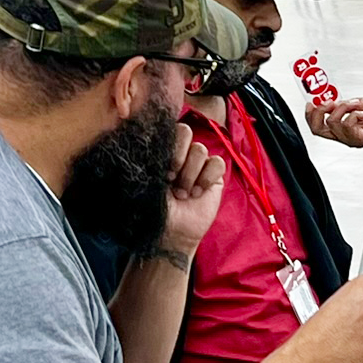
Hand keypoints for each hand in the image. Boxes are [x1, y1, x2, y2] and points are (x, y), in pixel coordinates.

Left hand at [157, 122, 226, 259]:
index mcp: (162, 152)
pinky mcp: (214, 176)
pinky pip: (217, 163)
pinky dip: (207, 177)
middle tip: (171, 178)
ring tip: (183, 193)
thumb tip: (145, 139)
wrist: (171, 233)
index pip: (167, 129)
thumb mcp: (147, 182)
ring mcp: (198, 164)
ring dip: (190, 173)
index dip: (167, 145)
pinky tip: (197, 193)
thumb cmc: (155, 210)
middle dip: (178, 155)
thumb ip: (148, 160)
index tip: (161, 169)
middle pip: (185, 131)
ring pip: (200, 149)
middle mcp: (181, 154)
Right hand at [309, 95, 362, 153]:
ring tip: (355, 104)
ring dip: (343, 107)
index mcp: (340, 129)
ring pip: (332, 122)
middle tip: (327, 103)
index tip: (311, 103)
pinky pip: (347, 124)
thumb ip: (339, 106)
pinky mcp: (359, 138)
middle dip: (318, 113)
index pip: (316, 127)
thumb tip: (326, 102)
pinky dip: (354, 113)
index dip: (310, 115)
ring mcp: (350, 139)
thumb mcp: (353, 104)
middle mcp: (343, 136)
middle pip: (317, 129)